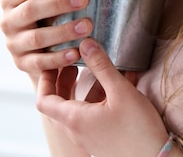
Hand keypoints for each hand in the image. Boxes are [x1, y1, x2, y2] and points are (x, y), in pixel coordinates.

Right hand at [0, 0, 91, 81]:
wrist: (34, 47)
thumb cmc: (38, 10)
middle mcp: (8, 22)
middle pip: (32, 11)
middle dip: (59, 3)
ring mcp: (14, 45)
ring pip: (37, 39)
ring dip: (63, 31)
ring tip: (86, 25)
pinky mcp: (22, 65)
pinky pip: (40, 63)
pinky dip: (58, 58)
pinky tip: (75, 52)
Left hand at [36, 38, 169, 156]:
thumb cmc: (138, 131)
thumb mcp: (120, 91)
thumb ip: (101, 66)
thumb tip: (85, 44)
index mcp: (75, 119)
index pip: (44, 100)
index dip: (45, 78)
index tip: (55, 61)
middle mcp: (77, 131)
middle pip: (58, 104)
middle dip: (63, 80)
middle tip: (73, 61)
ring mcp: (90, 137)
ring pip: (78, 108)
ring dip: (85, 87)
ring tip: (100, 68)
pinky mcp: (103, 139)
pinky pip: (94, 115)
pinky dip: (101, 97)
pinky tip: (122, 82)